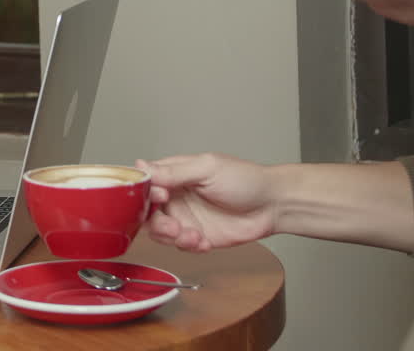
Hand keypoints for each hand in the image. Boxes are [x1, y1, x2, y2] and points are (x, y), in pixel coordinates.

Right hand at [137, 153, 280, 252]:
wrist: (272, 206)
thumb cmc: (245, 179)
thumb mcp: (208, 168)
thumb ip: (174, 171)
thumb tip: (142, 166)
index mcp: (174, 175)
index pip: (145, 184)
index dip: (145, 194)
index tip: (161, 197)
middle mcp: (175, 196)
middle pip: (146, 212)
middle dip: (156, 222)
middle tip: (174, 224)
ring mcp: (185, 217)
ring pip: (159, 232)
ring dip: (171, 236)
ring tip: (192, 235)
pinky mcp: (196, 237)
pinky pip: (179, 246)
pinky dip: (188, 246)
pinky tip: (203, 241)